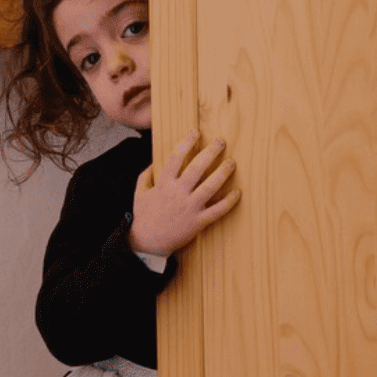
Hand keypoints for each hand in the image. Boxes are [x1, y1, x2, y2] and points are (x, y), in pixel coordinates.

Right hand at [130, 132, 241, 255]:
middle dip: (211, 152)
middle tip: (221, 142)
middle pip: (197, 167)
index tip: (196, 133)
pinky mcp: (197, 222)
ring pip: (210, 186)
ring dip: (223, 172)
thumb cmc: (144, 217)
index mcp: (164, 184)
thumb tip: (153, 163)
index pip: (176, 157)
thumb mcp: (139, 193)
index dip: (187, 143)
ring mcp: (189, 207)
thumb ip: (145, 176)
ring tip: (232, 162)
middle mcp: (178, 193)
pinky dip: (229, 202)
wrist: (146, 242)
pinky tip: (238, 192)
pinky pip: (217, 211)